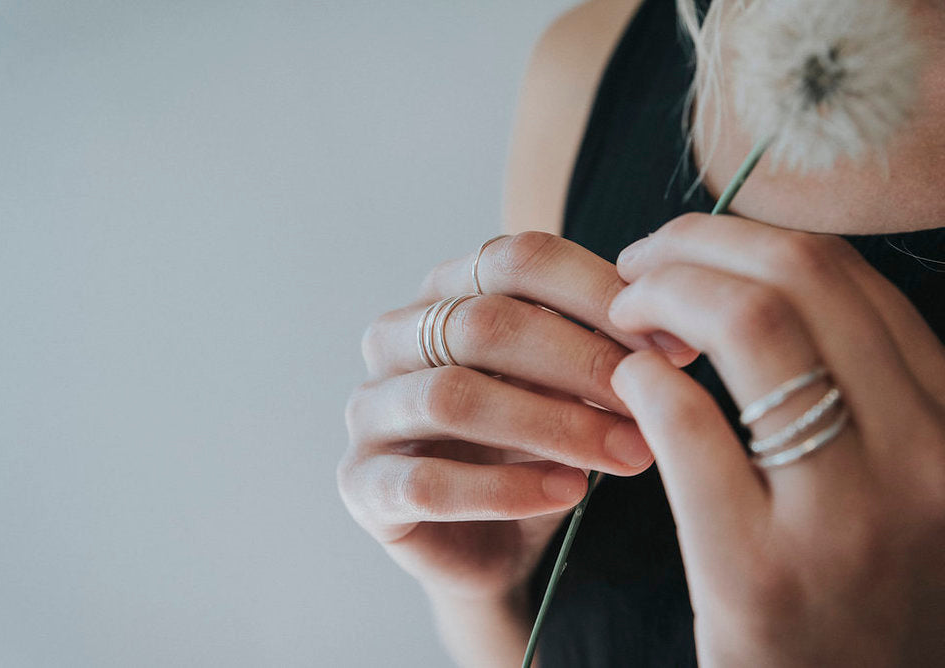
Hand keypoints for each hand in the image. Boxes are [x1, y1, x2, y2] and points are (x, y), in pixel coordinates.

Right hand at [338, 232, 695, 608]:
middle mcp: (395, 339)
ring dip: (550, 425)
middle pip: (482, 323)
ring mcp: (369, 410)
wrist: (490, 546)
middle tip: (653, 401)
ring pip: (451, 396)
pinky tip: (567, 494)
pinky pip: (428, 482)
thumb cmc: (533, 451)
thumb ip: (602, 354)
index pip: (516, 259)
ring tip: (625, 455)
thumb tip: (674, 339)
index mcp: (445, 293)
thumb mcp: (572, 390)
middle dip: (580, 361)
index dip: (598, 293)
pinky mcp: (362, 484)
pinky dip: (505, 490)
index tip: (672, 345)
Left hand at [608, 213, 944, 665]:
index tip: (693, 252)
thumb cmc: (854, 598)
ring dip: (665, 293)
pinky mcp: (759, 571)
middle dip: (700, 243)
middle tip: (638, 262)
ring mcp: (849, 517)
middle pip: (804, 277)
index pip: (852, 280)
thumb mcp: (899, 489)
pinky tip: (624, 385)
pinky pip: (689, 422)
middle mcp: (926, 461)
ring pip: (753, 323)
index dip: (753, 243)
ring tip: (620, 313)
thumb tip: (761, 291)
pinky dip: (641, 379)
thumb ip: (865, 398)